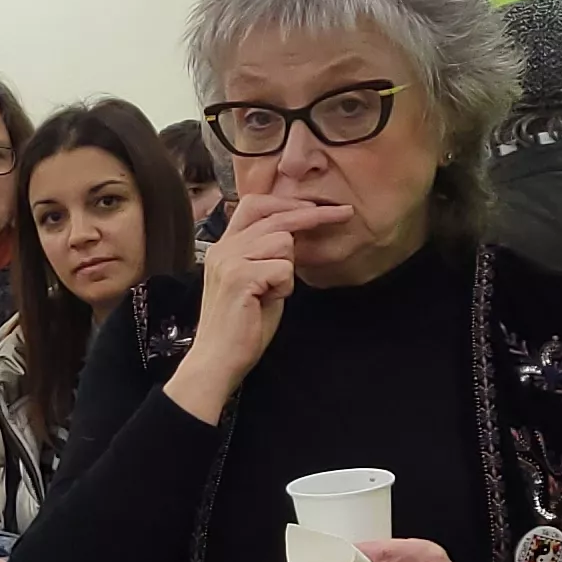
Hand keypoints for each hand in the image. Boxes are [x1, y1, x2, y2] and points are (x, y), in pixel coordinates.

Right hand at [163, 196, 345, 421]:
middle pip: (276, 217)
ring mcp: (230, 260)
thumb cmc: (241, 327)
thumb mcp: (256, 281)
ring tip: (271, 293)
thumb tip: (294, 235)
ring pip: (283, 242)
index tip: (316, 207)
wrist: (218, 359)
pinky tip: (267, 302)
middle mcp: (224, 248)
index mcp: (225, 247)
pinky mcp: (240, 277)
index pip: (255, 205)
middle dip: (313, 215)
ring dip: (287, 270)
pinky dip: (284, 288)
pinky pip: (283, 268)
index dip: (287, 202)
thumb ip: (266, 256)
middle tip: (344, 213)